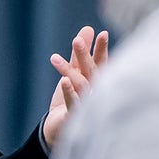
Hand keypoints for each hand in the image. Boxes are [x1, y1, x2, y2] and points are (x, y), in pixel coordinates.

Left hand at [42, 25, 108, 146]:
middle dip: (84, 57)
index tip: (103, 33)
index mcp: (96, 82)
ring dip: (70, 71)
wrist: (59, 130)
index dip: (101, 50)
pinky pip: (74, 104)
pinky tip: (64, 81)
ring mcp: (87, 107)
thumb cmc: (71, 100)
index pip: (101, 64)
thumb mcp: (73, 74)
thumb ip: (78, 55)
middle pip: (91, 73)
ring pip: (81, 86)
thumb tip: (87, 29)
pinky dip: (70, 93)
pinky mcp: (76, 119)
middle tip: (76, 41)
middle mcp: (96, 94)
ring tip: (55, 58)